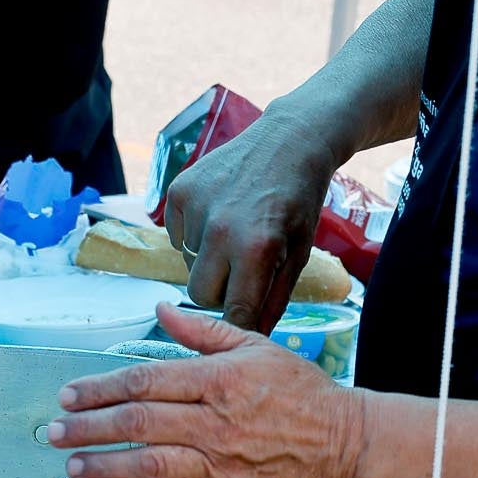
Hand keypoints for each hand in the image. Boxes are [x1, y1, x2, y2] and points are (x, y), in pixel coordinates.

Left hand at [49, 304, 362, 477]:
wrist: (347, 443)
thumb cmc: (301, 392)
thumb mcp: (255, 347)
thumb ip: (203, 332)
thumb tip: (160, 311)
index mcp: (217, 379)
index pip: (146, 381)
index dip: (101, 388)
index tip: (70, 394)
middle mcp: (215, 420)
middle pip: (138, 423)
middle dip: (89, 427)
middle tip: (56, 432)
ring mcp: (223, 463)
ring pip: (152, 464)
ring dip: (106, 466)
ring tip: (75, 467)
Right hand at [166, 108, 336, 331]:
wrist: (289, 141)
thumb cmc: (300, 199)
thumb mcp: (298, 253)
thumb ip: (274, 299)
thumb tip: (254, 336)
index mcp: (256, 248)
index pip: (234, 313)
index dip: (239, 323)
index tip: (243, 326)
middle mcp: (220, 229)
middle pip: (200, 295)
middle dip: (220, 292)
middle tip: (243, 271)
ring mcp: (195, 207)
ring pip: (189, 264)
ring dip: (209, 259)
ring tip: (236, 232)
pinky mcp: (179, 190)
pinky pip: (177, 236)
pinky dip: (195, 235)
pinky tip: (220, 214)